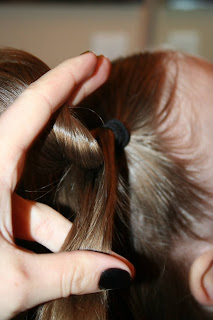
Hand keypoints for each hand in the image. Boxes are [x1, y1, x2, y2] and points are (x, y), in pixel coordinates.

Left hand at [0, 52, 133, 319]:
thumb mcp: (13, 280)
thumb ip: (71, 273)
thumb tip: (120, 271)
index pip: (34, 109)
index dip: (67, 79)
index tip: (95, 60)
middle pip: (38, 125)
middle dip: (73, 99)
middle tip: (101, 74)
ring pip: (38, 191)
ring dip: (62, 219)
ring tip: (84, 246)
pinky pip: (27, 212)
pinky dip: (47, 231)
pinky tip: (62, 251)